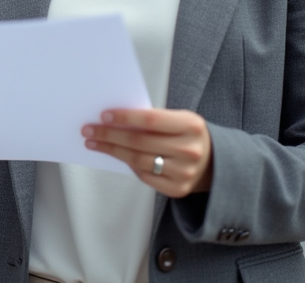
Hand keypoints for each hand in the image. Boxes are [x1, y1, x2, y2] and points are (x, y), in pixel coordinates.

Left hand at [83, 108, 212, 197]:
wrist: (214, 163)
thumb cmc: (189, 136)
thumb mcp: (180, 119)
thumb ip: (154, 119)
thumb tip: (116, 118)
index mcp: (191, 126)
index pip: (150, 120)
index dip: (125, 118)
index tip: (104, 115)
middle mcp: (189, 150)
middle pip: (140, 142)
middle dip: (110, 134)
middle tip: (89, 130)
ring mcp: (184, 172)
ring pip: (138, 160)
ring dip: (112, 150)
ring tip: (95, 143)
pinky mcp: (177, 189)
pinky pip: (144, 176)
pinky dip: (128, 165)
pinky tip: (116, 155)